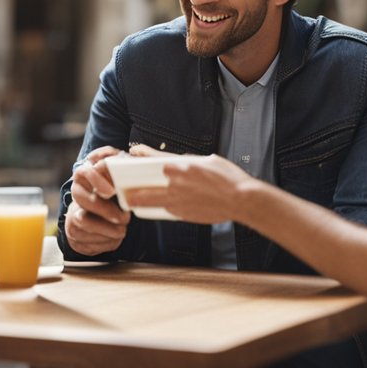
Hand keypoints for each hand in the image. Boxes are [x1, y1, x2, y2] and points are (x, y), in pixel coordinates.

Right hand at [65, 146, 130, 255]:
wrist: (102, 218)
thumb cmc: (115, 193)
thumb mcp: (118, 176)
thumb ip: (121, 163)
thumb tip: (130, 155)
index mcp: (85, 178)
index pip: (83, 173)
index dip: (96, 180)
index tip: (112, 191)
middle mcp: (75, 196)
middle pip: (82, 200)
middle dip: (104, 211)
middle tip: (124, 218)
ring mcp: (72, 217)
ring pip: (84, 224)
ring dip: (107, 230)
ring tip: (122, 230)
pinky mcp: (74, 237)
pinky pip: (86, 242)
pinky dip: (104, 243)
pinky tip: (114, 238)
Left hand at [127, 154, 252, 224]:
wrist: (241, 200)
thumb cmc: (227, 178)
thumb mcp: (206, 161)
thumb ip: (187, 162)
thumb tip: (174, 164)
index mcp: (181, 166)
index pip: (154, 159)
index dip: (142, 155)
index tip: (135, 153)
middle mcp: (175, 183)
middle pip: (145, 185)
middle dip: (132, 187)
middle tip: (125, 187)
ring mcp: (178, 200)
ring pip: (151, 202)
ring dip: (139, 201)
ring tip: (131, 202)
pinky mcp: (184, 214)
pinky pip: (166, 211)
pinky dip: (159, 208)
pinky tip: (156, 208)